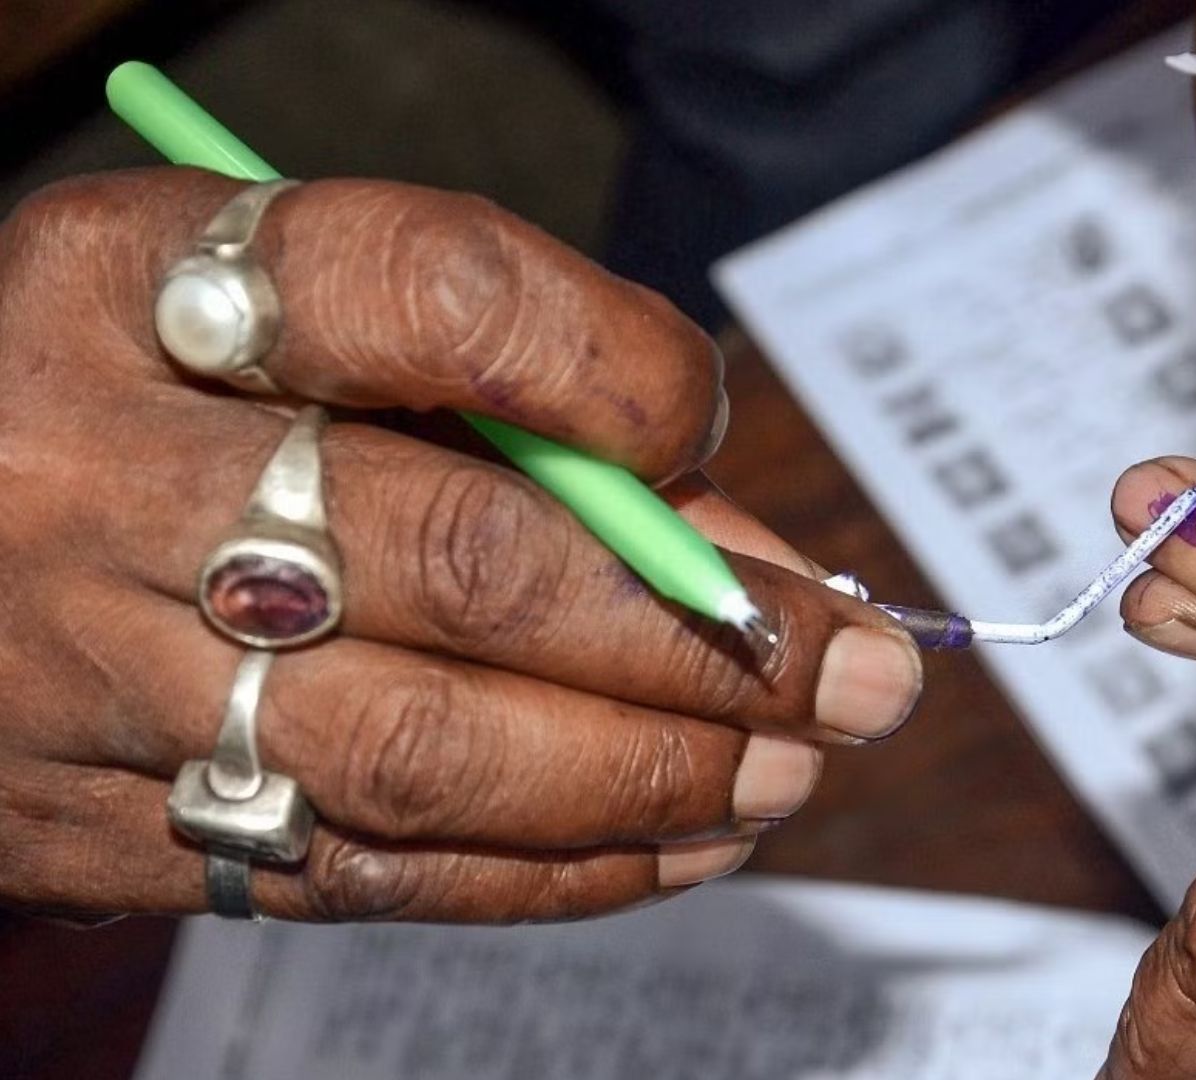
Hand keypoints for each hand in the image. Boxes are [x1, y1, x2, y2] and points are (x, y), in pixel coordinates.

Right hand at [0, 170, 921, 922]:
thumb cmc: (146, 406)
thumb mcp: (276, 320)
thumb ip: (505, 398)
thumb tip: (744, 543)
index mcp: (149, 289)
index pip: (434, 297)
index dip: (614, 369)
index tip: (708, 419)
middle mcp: (103, 478)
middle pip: (468, 562)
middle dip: (709, 633)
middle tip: (862, 671)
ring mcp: (92, 673)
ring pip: (428, 749)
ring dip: (657, 771)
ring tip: (795, 767)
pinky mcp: (100, 828)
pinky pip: (363, 871)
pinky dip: (557, 869)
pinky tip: (682, 843)